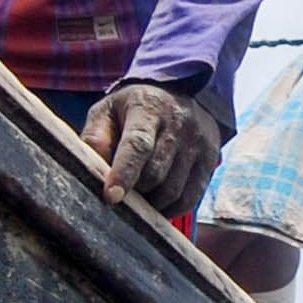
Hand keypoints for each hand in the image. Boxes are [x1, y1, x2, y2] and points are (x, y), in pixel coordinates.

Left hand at [81, 78, 221, 215]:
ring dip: (151, 204)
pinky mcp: (210, 159)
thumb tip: (92, 169)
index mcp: (147, 108)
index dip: (124, 173)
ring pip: (173, 191)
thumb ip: (96, 138)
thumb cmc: (132, 110)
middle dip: (134, 191)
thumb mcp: (107, 111)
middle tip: (121, 193)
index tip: (111, 197)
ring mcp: (198, 142)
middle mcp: (178, 123)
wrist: (179, 93)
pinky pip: (189, 199)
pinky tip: (157, 204)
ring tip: (139, 196)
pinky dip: (170, 210)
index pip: (137, 144)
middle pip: (155, 173)